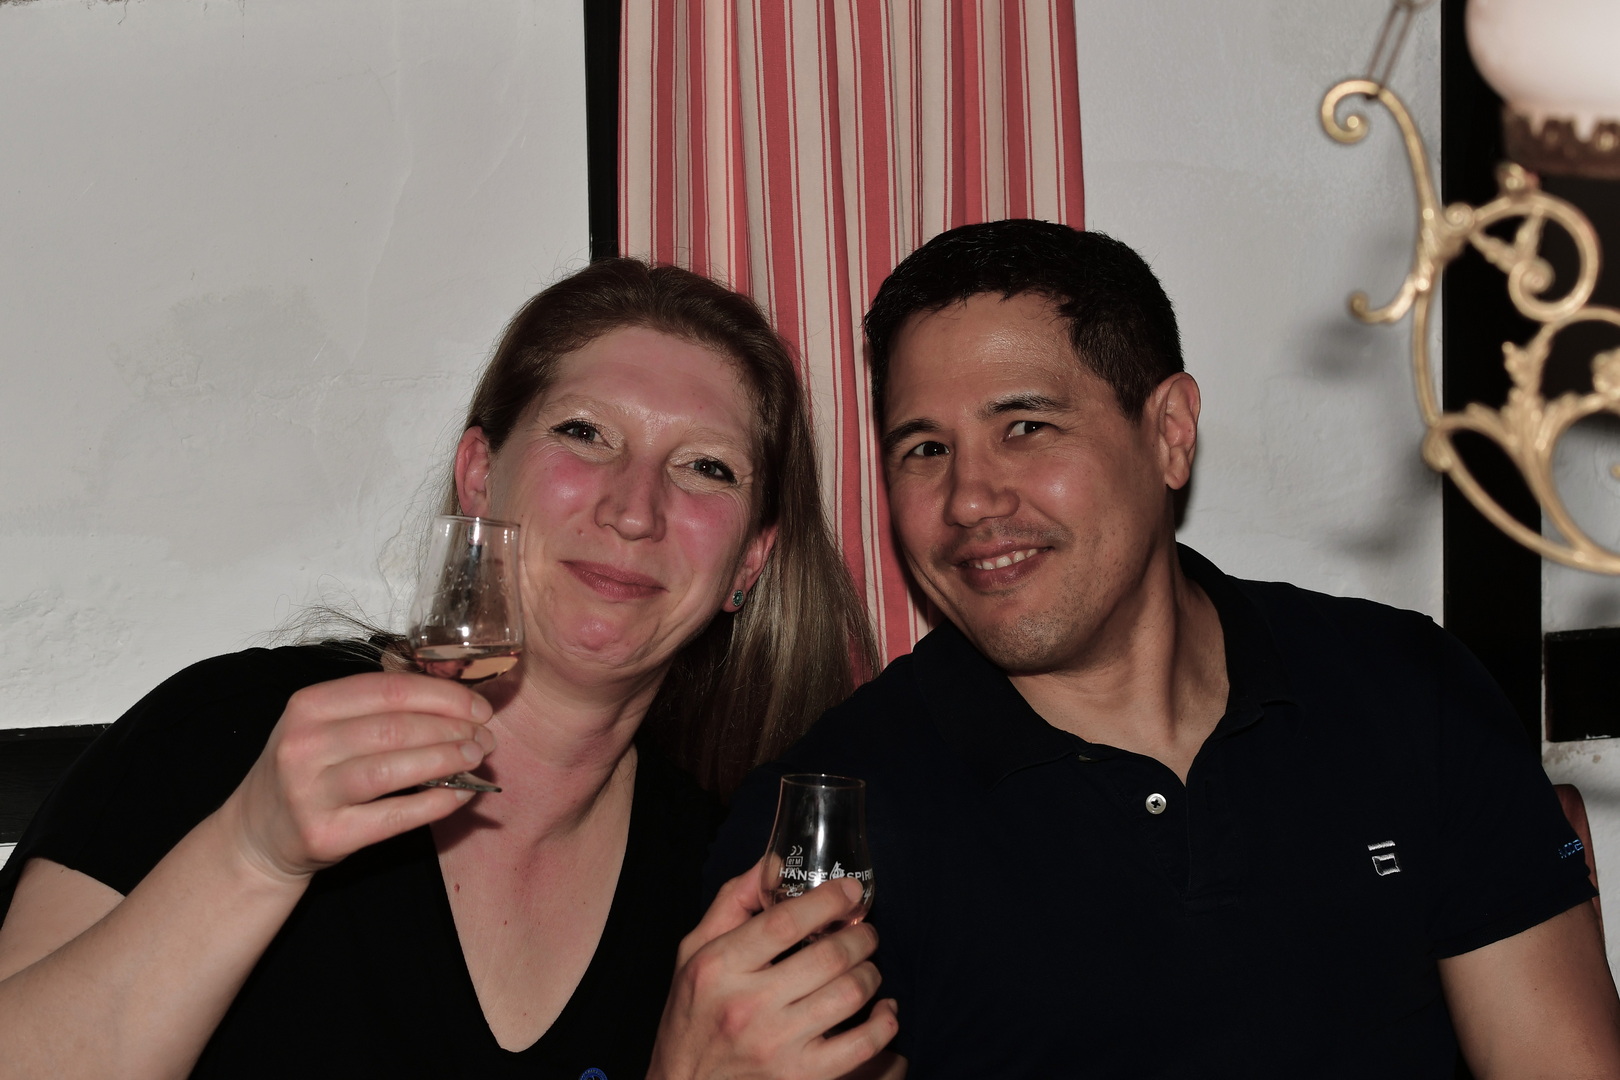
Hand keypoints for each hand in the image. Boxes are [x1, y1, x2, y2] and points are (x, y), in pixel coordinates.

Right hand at [225, 671, 496, 883]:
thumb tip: (456, 704)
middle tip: (484, 737)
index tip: (479, 708)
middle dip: (452, 729)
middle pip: (396, 728)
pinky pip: (393, 815)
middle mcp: (304, 745)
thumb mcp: (325, 726)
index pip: (390, 690)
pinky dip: (435, 803)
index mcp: (309, 705)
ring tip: (476, 758)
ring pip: (393, 768)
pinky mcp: (324, 834)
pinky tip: (461, 795)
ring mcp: (310, 791)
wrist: (257, 835)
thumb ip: (378, 709)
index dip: (443, 697)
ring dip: (446, 760)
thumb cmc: (308, 771)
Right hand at [647, 864, 899, 1079]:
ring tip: (867, 968)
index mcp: (719, 967)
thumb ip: (732, 903)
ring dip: (872, 973)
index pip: (785, 921)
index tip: (850, 892)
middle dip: (860, 936)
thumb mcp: (693, 953)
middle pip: (829, 955)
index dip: (828, 900)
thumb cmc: (691, 1018)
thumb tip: (773, 864)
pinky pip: (862, 1046)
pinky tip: (882, 1011)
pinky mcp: (800, 1078)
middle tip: (864, 933)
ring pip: (850, 994)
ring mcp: (776, 1046)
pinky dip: (883, 1023)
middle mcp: (746, 1005)